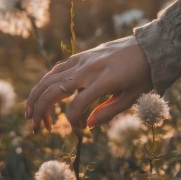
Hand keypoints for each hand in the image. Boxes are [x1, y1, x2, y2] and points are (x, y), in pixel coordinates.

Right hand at [25, 36, 152, 131]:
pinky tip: (42, 95)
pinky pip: (57, 69)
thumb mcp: (132, 97)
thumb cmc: (144, 75)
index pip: (77, 105)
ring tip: (30, 115)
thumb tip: (88, 125)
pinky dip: (46, 83)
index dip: (73, 122)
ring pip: (50, 78)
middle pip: (54, 90)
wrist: (150, 47)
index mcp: (103, 81)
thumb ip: (109, 112)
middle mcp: (88, 69)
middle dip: (40, 111)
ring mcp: (82, 60)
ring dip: (36, 97)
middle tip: (36, 129)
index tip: (79, 132)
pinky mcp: (81, 56)